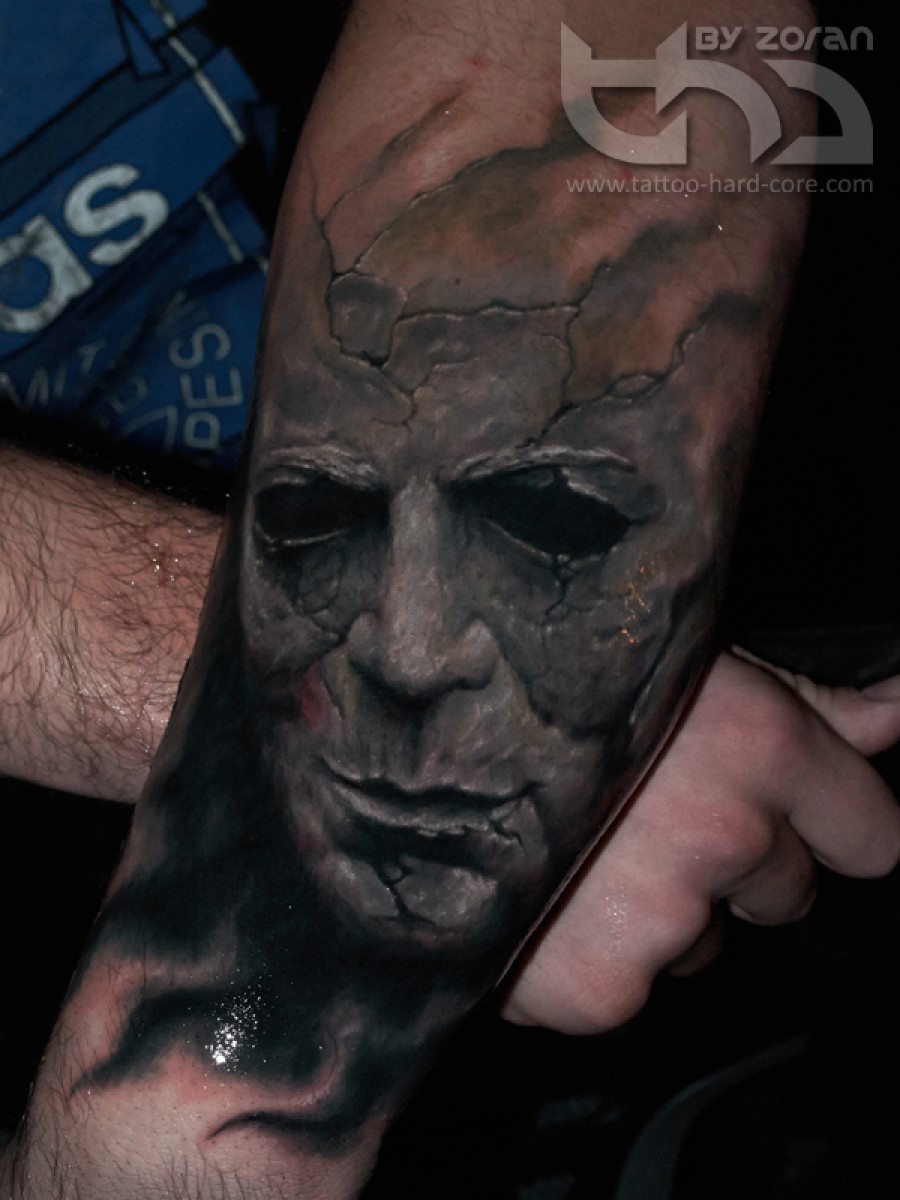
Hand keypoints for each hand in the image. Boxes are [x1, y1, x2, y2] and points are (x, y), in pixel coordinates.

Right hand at [502, 649, 899, 1032]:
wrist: (388, 733)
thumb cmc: (528, 674)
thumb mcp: (668, 662)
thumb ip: (802, 698)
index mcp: (754, 744)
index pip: (871, 831)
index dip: (828, 820)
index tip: (781, 809)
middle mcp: (719, 836)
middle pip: (788, 892)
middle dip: (735, 862)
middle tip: (643, 812)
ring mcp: (657, 921)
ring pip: (703, 944)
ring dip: (660, 912)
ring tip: (576, 844)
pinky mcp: (596, 989)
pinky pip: (631, 989)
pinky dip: (591, 957)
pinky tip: (538, 891)